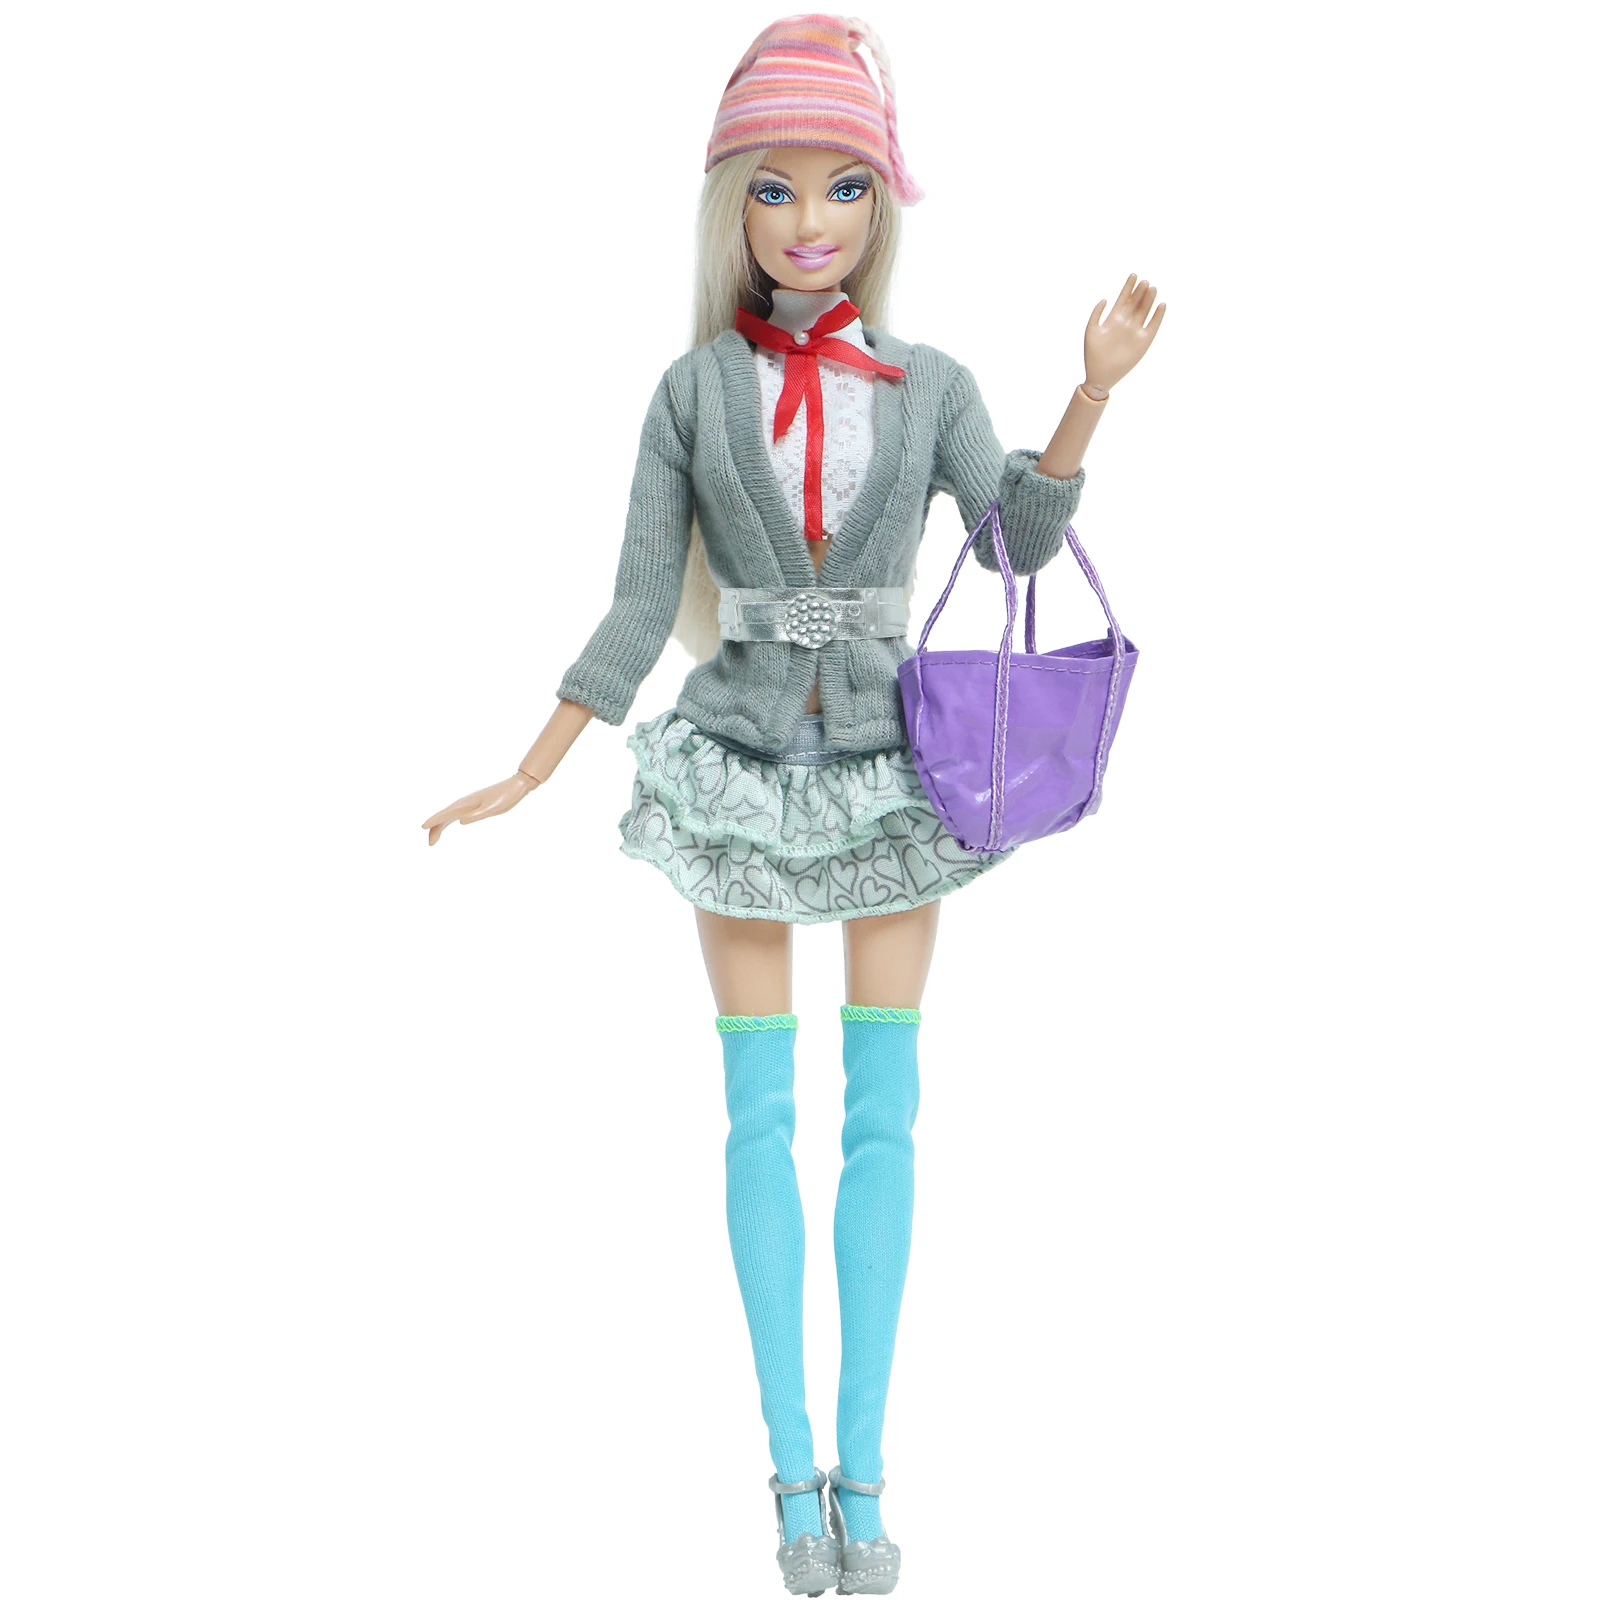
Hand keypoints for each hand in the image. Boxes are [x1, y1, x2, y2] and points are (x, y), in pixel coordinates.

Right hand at [423, 772, 536, 845]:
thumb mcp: (492, 808)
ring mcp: (468, 804)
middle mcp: (464, 803)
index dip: (433, 821)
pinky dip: (449, 821)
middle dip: (434, 829)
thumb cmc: (505, 797)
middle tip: (430, 844)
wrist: (515, 786)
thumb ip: (476, 815)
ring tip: (433, 840)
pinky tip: (450, 824)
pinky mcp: (474, 805)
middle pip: (443, 817)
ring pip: (448, 816)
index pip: (445, 814)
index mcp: (466, 804)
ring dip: (440, 826)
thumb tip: (460, 821)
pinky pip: (456, 814)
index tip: (423, 827)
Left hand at [1084, 274, 1166, 391]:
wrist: (1100, 376)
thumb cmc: (1092, 355)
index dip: (1128, 287)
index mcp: (1113, 319)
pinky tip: (1161, 305)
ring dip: (1149, 300)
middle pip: (1135, 303)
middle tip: (1144, 281)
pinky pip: (1153, 326)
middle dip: (1140, 292)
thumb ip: (1096, 314)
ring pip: (1144, 311)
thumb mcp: (1091, 331)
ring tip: (1152, 288)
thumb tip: (1105, 299)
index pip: (1123, 299)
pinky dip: (1158, 316)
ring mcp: (1135, 331)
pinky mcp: (1144, 341)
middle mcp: (1126, 323)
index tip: (1133, 275)